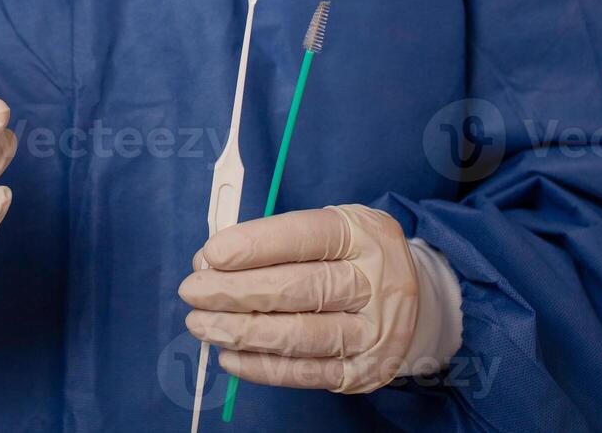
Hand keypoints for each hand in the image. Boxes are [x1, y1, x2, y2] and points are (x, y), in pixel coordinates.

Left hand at [178, 204, 419, 393]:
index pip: (306, 236)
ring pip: (299, 335)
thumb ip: (274, 240)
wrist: (408, 300)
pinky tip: (229, 356)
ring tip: (201, 324)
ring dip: (241, 332)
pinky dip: (261, 367)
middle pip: (300, 289)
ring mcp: (372, 332)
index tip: (212, 254)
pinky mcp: (362, 371)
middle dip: (236, 291)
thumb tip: (212, 262)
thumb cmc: (348, 258)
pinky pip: (304, 372)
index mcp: (362, 235)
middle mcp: (374, 283)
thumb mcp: (327, 229)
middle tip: (193, 291)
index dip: (256, 245)